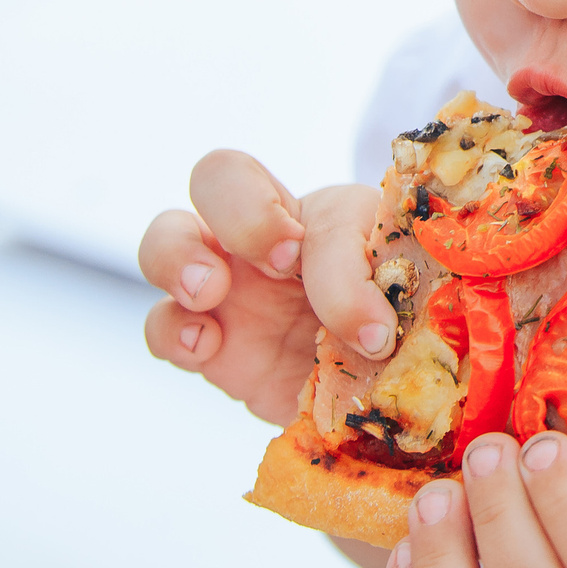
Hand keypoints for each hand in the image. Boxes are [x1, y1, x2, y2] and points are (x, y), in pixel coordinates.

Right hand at [137, 153, 396, 426]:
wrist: (385, 390)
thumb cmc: (401, 325)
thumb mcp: (406, 299)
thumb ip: (393, 298)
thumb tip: (375, 332)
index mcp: (323, 214)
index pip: (315, 203)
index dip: (316, 244)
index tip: (331, 289)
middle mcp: (267, 236)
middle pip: (217, 176)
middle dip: (241, 213)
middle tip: (278, 263)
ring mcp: (226, 285)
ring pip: (164, 238)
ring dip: (177, 256)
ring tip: (207, 292)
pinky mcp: (205, 341)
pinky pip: (161, 323)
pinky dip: (172, 331)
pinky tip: (206, 347)